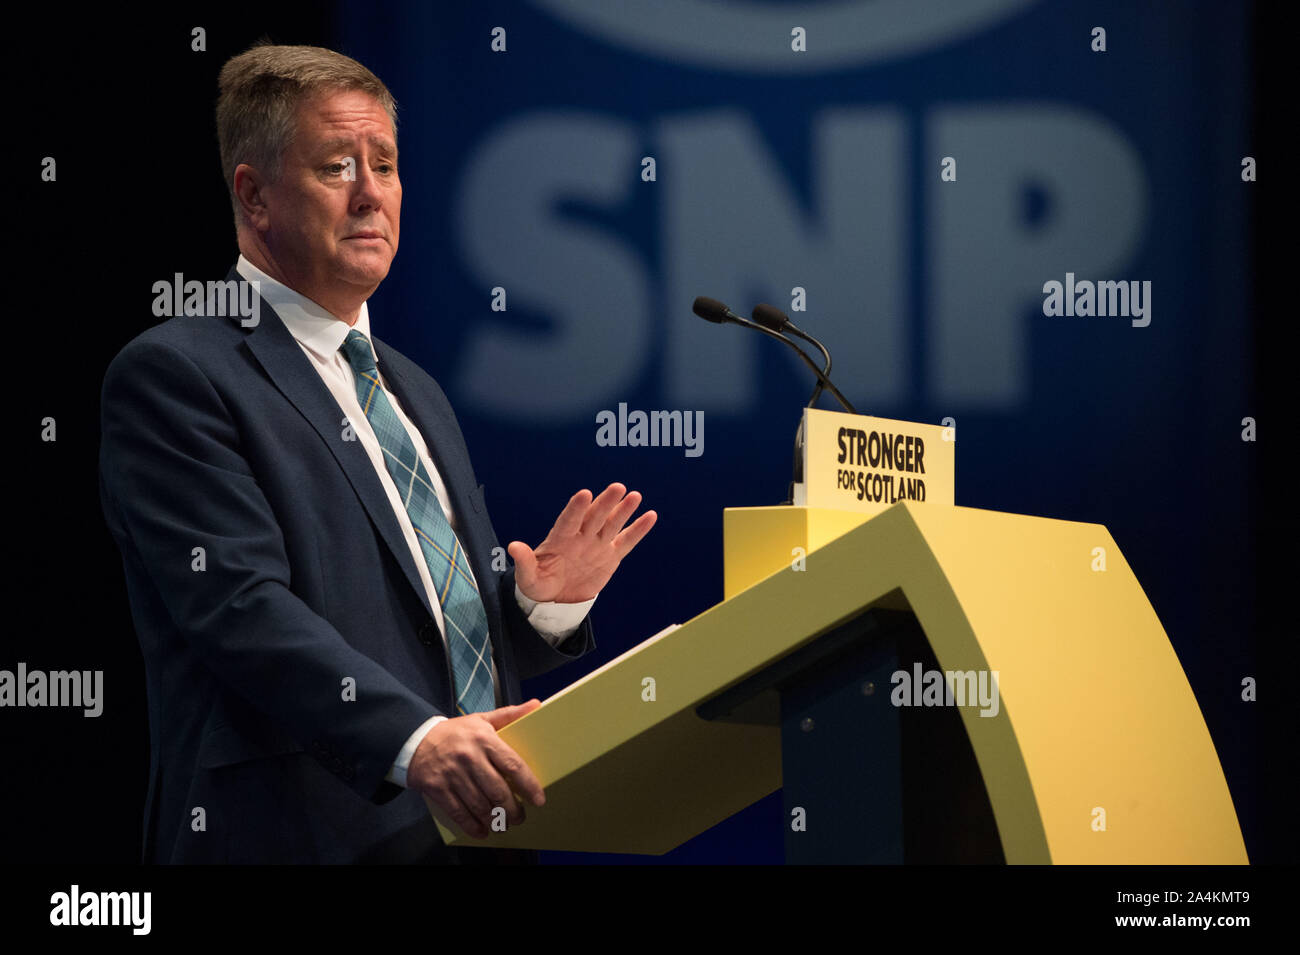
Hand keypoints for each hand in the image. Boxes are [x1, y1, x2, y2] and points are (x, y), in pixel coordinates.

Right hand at [406, 700, 543, 838]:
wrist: (415, 740)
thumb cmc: (455, 732)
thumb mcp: (481, 719)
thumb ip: (509, 715)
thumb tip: (536, 705)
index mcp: (484, 739)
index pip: (513, 765)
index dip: (528, 785)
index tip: (538, 800)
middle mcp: (469, 757)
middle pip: (498, 791)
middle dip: (512, 810)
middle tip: (519, 817)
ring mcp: (453, 775)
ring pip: (480, 805)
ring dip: (495, 820)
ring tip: (504, 824)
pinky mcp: (437, 789)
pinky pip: (459, 813)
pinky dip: (473, 826)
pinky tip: (482, 831)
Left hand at [508, 482, 655, 602]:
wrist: (556, 597)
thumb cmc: (538, 583)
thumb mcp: (528, 577)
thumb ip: (524, 561)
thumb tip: (513, 546)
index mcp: (560, 538)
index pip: (569, 520)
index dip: (576, 508)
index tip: (585, 494)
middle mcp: (581, 536)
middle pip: (594, 516)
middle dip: (605, 503)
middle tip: (617, 488)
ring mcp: (597, 543)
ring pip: (612, 523)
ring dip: (623, 510)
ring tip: (634, 496)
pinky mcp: (610, 555)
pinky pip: (626, 541)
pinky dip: (638, 529)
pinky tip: (650, 516)